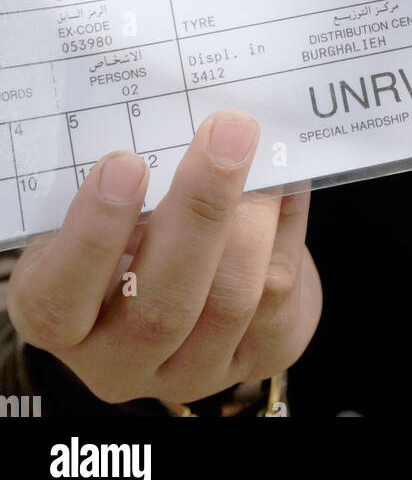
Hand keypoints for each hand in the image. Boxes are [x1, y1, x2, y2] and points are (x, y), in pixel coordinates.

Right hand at [7, 110, 321, 404]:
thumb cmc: (133, 230)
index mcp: (59, 315)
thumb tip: (175, 108)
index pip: (58, 298)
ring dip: (253, 213)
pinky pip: (276, 294)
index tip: (125, 163)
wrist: (197, 282)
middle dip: (201, 209)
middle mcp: (118, 358)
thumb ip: (123, 182)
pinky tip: (284, 177)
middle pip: (160, 306)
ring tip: (261, 147)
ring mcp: (190, 370)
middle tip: (227, 130)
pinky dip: (285, 224)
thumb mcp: (106, 212)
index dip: (92, 235)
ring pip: (230, 301)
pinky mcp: (256, 357)